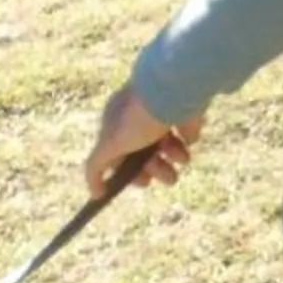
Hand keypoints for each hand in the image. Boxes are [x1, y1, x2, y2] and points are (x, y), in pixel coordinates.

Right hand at [86, 84, 201, 199]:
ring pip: (168, 147)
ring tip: (182, 159)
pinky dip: (187, 140)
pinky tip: (187, 137)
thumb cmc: (139, 117)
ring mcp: (162, 113)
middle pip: (146, 153)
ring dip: (175, 158)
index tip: (143, 183)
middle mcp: (138, 117)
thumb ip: (96, 167)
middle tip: (169, 178)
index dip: (131, 172)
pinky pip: (186, 134)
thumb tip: (95, 193)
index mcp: (116, 121)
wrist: (175, 90)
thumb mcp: (110, 145)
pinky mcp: (185, 112)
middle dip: (157, 169)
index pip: (119, 155)